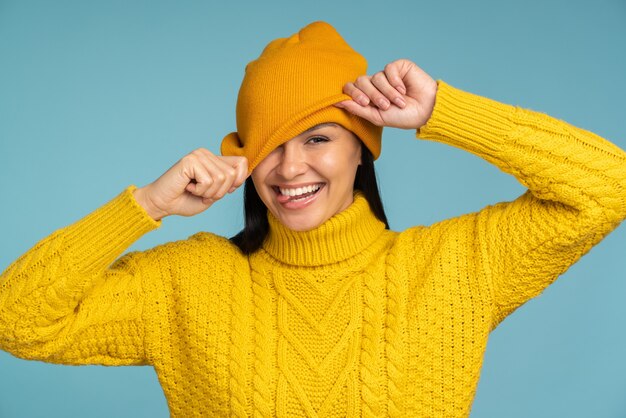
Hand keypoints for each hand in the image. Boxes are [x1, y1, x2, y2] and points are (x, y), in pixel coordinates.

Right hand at [133, 149, 247, 219]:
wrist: (162, 204)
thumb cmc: (186, 200)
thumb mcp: (214, 194)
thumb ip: (228, 184)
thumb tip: (243, 173)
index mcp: (214, 159)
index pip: (242, 162)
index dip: (239, 180)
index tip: (225, 191)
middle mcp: (206, 153)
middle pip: (232, 174)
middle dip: (220, 192)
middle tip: (203, 194)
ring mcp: (198, 155)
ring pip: (221, 178)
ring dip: (209, 193)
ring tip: (194, 191)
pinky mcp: (190, 160)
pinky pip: (208, 180)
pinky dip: (199, 191)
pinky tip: (187, 187)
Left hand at [334, 59, 437, 129]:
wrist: (425, 111)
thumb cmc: (402, 117)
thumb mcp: (377, 116)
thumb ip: (356, 108)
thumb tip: (336, 101)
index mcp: (368, 96)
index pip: (351, 88)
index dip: (354, 94)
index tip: (365, 103)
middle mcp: (375, 84)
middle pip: (361, 81)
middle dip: (372, 95)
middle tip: (384, 105)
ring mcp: (387, 75)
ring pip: (376, 77)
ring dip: (387, 92)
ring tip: (398, 101)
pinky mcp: (399, 67)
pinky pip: (389, 69)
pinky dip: (395, 81)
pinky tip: (403, 89)